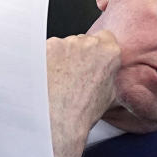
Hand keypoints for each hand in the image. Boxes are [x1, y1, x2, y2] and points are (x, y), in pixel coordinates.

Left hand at [46, 31, 120, 156]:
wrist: (59, 118)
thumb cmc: (83, 110)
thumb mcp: (111, 94)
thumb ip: (110, 75)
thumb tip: (108, 74)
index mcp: (109, 52)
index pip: (106, 38)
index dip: (98, 50)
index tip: (92, 60)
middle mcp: (89, 43)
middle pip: (84, 41)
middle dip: (79, 53)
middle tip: (74, 73)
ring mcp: (66, 43)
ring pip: (64, 45)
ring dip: (62, 57)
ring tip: (60, 79)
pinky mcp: (46, 47)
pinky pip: (46, 50)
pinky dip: (46, 61)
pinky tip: (48, 77)